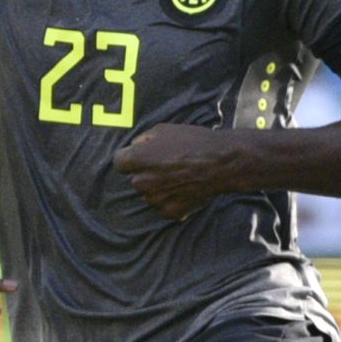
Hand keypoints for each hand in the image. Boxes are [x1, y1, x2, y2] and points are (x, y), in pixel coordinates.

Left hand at [112, 122, 245, 219]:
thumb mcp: (164, 129)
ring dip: (160, 188)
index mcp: (136, 160)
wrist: (221, 163)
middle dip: (148, 173)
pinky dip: (173, 200)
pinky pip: (165, 206)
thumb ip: (143, 139)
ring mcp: (155, 200)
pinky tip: (186, 189)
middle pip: (137, 179)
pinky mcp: (169, 212)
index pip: (119, 162)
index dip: (131, 159)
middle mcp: (141, 182)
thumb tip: (135, 146)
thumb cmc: (193, 142)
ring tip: (181, 176)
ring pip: (151, 194)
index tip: (142, 157)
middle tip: (169, 166)